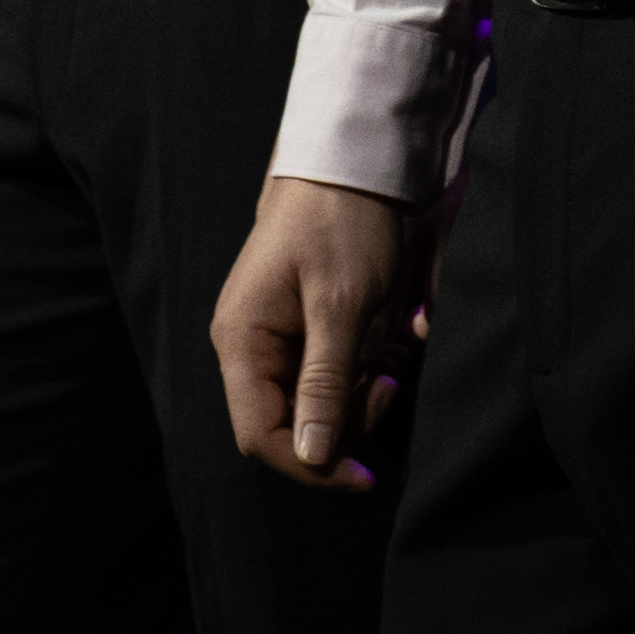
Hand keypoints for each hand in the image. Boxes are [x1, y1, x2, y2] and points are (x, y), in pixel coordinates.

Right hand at [207, 175, 414, 488]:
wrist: (351, 158)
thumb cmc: (343, 221)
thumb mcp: (342, 305)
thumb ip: (325, 383)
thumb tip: (312, 455)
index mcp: (242, 340)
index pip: (259, 435)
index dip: (310, 466)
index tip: (363, 474)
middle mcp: (247, 342)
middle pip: (285, 424)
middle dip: (342, 424)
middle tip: (388, 386)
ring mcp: (271, 332)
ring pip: (309, 401)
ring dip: (355, 397)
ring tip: (392, 361)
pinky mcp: (298, 322)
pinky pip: (323, 370)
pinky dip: (358, 371)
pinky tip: (387, 348)